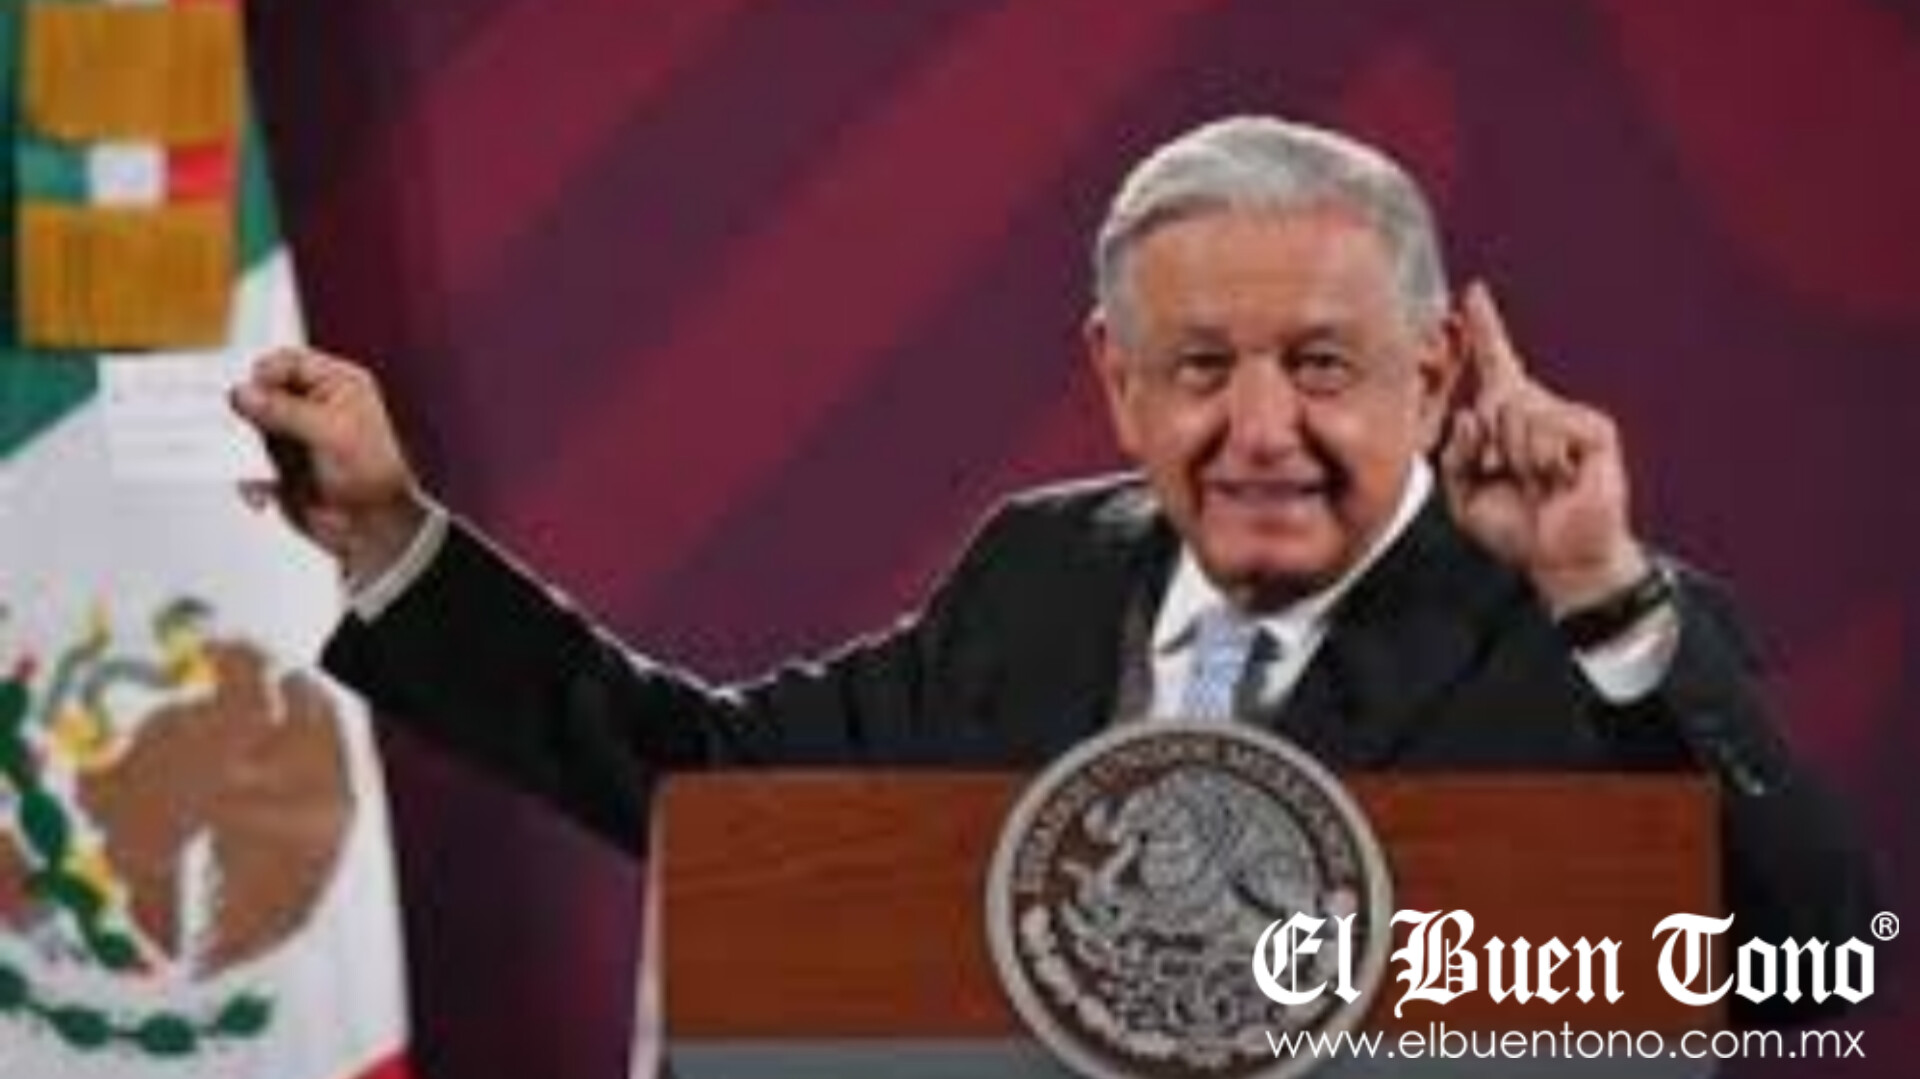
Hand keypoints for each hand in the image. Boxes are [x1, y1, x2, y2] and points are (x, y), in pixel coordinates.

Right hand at [229, 348, 428, 584]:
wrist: (372, 527)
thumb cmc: (371, 476)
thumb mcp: (330, 432)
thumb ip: (284, 410)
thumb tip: (244, 394)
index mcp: (338, 385)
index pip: (289, 362)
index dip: (265, 375)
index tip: (248, 395)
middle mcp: (315, 405)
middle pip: (262, 394)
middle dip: (249, 416)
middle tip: (241, 433)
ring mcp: (296, 434)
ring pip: (251, 429)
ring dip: (248, 452)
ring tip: (260, 472)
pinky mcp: (281, 464)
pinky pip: (249, 461)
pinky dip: (251, 477)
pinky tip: (262, 493)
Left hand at [1440, 283, 1648, 613]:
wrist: (1560, 559)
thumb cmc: (1515, 527)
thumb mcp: (1463, 495)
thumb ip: (1454, 454)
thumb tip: (1472, 414)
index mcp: (1507, 419)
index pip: (1495, 364)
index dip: (1484, 329)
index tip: (1471, 294)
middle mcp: (1539, 409)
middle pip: (1494, 395)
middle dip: (1487, 445)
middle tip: (1510, 478)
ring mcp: (1570, 417)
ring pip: (1516, 413)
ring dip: (1514, 458)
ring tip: (1538, 483)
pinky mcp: (1596, 431)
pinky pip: (1548, 427)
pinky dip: (1542, 459)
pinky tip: (1558, 479)